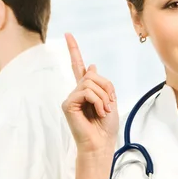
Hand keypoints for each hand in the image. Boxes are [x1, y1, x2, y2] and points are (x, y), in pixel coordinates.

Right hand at [62, 33, 118, 153]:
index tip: (68, 34)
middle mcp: (76, 91)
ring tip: (104, 111)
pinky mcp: (67, 104)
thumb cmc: (106, 126)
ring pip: (90, 82)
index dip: (74, 49)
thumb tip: (91, 65)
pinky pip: (86, 91)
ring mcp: (71, 97)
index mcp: (86, 89)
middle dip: (107, 88)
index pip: (78, 65)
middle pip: (92, 75)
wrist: (101, 144)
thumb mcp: (110, 100)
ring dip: (104, 97)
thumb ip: (101, 83)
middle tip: (109, 105)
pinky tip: (98, 111)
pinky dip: (97, 100)